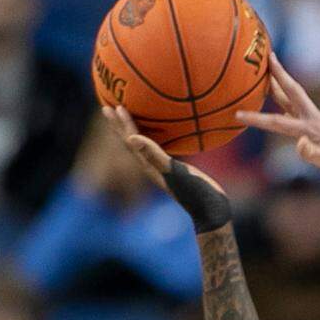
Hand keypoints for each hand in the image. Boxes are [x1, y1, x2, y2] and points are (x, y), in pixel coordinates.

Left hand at [100, 107, 227, 207]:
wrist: (212, 212)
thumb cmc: (196, 192)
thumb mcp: (175, 172)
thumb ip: (155, 155)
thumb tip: (132, 138)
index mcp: (151, 166)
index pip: (132, 141)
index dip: (123, 124)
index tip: (114, 107)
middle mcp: (154, 168)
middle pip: (132, 144)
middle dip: (120, 126)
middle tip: (108, 108)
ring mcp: (165, 171)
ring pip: (143, 147)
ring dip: (133, 131)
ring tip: (126, 119)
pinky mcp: (176, 172)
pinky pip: (160, 150)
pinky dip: (154, 138)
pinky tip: (160, 134)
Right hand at [238, 54, 319, 179]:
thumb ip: (314, 155)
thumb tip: (299, 144)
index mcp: (313, 129)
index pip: (280, 123)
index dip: (258, 120)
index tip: (238, 114)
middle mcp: (316, 120)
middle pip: (291, 92)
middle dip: (276, 75)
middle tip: (264, 54)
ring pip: (295, 99)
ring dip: (281, 86)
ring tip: (268, 74)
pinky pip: (302, 110)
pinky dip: (291, 102)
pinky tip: (289, 106)